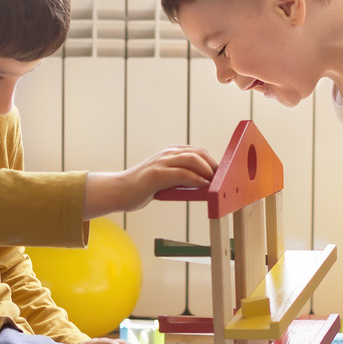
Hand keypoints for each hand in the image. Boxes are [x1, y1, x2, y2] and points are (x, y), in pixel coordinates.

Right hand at [84, 145, 216, 217]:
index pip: (198, 152)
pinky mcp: (158, 174)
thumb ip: (180, 179)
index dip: (213, 162)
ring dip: (208, 171)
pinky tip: (203, 186)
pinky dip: (196, 179)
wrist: (120, 191)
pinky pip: (183, 174)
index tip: (221, 175)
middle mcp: (168, 154)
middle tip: (222, 180)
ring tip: (215, 183)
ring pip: (193, 159)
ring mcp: (162, 162)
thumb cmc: (142, 188)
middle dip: (214, 165)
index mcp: (170, 153)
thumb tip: (202, 185)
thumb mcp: (165, 180)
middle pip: (199, 153)